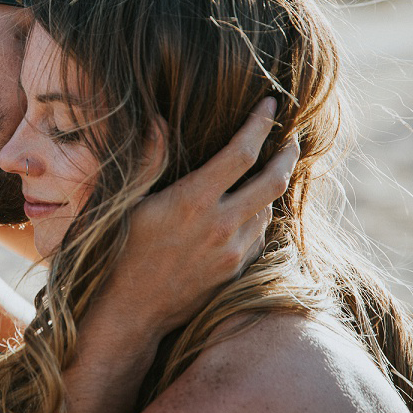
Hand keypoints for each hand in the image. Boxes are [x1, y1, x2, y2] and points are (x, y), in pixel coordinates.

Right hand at [106, 97, 298, 335]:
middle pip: (274, 180)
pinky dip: (260, 214)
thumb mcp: (128, 200)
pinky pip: (260, 235)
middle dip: (288, 152)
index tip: (270, 104)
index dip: (260, 124)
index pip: (242, 152)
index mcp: (193, 200)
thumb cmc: (122, 249)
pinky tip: (252, 206)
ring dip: (273, 185)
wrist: (132, 308)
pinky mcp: (236, 271)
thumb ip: (148, 158)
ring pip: (269, 208)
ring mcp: (233, 251)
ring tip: (271, 168)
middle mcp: (221, 225)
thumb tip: (157, 119)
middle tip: (290, 135)